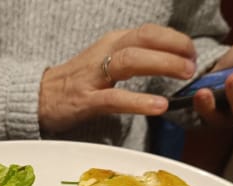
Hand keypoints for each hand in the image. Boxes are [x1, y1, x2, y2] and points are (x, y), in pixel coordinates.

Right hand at [39, 24, 195, 132]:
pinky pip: (115, 98)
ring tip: (185, 74)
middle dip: (173, 46)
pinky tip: (158, 105)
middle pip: (143, 39)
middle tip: (194, 62)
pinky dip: (139, 101)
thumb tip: (165, 61)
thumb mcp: (104, 62)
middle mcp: (104, 54)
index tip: (191, 52)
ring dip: (162, 64)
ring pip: (131, 61)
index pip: (148, 32)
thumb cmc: (75, 83)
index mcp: (111, 44)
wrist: (39, 97)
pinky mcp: (86, 100)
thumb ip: (131, 60)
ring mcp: (94, 77)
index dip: (174, 38)